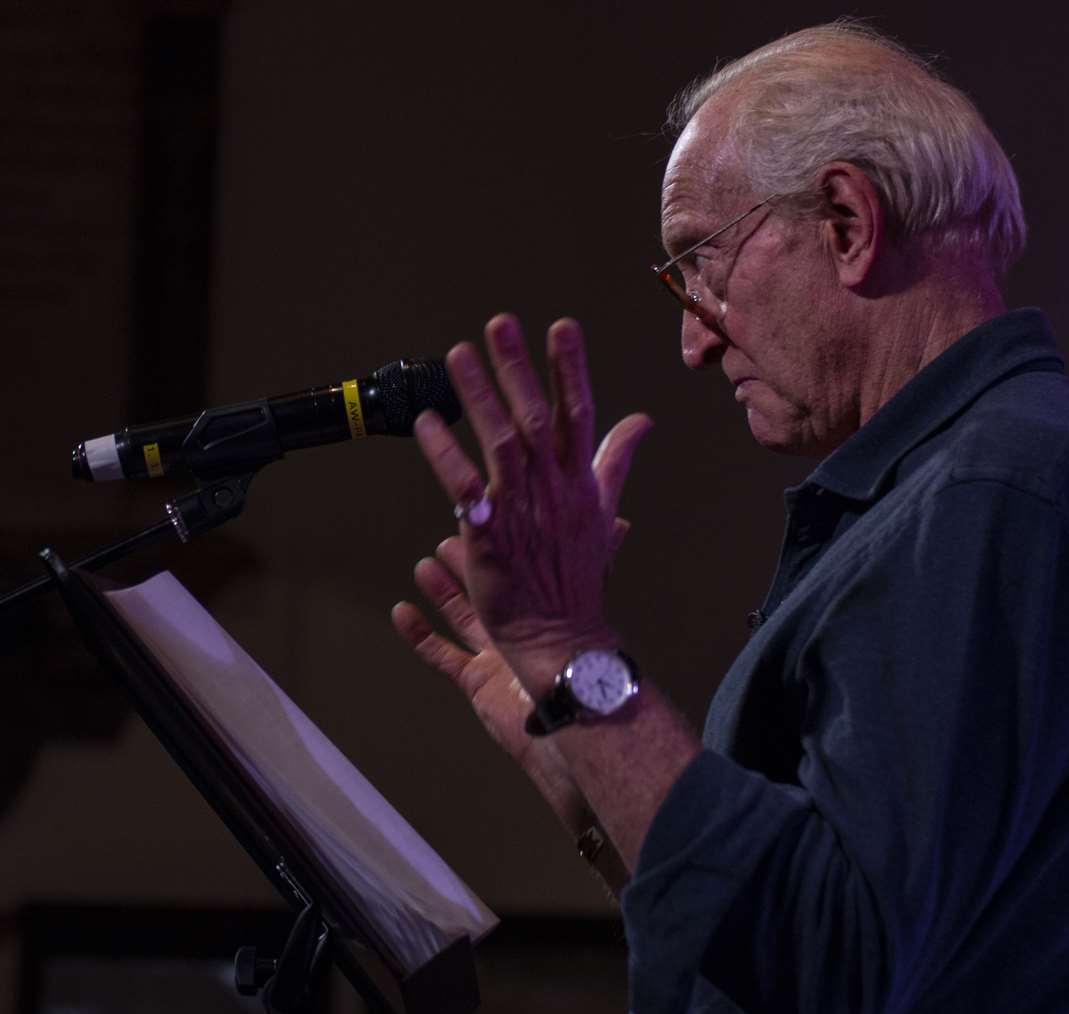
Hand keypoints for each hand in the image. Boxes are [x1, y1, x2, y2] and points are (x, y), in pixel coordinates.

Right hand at [391, 523, 631, 777]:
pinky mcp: (477, 681)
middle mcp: (519, 628)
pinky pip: (441, 655)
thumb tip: (625, 522)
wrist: (572, 708)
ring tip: (423, 567)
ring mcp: (495, 656)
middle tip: (443, 543)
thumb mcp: (592, 596)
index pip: (516, 569)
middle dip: (464, 566)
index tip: (481, 523)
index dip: (498, 548)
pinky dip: (419, 634)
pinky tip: (402, 611)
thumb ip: (602, 558)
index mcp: (543, 606)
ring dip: (441, 593)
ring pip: (461, 617)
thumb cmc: (584, 655)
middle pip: (486, 591)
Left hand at [410, 314, 651, 691]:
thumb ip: (616, 459)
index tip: (562, 327)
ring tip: (458, 356)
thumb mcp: (605, 511)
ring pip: (499, 445)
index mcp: (580, 481)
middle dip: (517, 368)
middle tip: (500, 325)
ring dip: (477, 397)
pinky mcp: (489, 536)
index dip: (570, 369)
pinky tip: (427, 424)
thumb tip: (641, 420)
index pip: (578, 414)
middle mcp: (552, 490)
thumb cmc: (578, 574)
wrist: (560, 634)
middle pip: (534, 418)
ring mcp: (521, 512)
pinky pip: (464, 489)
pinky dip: (445, 456)